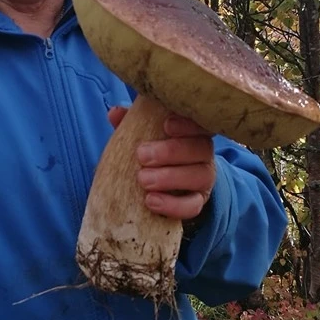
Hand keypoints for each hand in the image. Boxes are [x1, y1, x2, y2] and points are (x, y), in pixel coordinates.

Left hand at [108, 107, 215, 221]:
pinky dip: (173, 205)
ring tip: (143, 180)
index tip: (166, 125)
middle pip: (201, 148)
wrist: (161, 184)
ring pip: (200, 176)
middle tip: (142, 155)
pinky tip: (151, 201)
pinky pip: (193, 206)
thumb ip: (132, 122)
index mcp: (193, 131)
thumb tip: (115, 113)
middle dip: (171, 151)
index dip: (188, 124)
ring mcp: (204, 179)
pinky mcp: (198, 202)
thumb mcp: (143, 134)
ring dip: (170, 178)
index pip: (201, 123)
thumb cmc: (152, 150)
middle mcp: (204, 153)